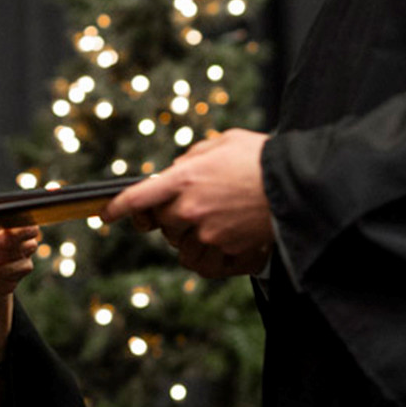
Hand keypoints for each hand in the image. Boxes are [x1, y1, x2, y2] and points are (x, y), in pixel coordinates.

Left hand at [104, 128, 273, 277]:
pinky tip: (219, 245)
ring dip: (189, 237)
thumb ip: (192, 158)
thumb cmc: (262, 157)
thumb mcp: (223, 143)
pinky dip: (207, 257)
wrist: (298, 183)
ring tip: (211, 223)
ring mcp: (209, 233)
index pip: (138, 197)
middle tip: (191, 206)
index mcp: (185, 178)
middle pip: (162, 223)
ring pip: (181, 246)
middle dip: (170, 217)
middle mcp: (191, 208)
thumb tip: (175, 171)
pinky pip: (204, 263)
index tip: (107, 214)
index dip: (119, 207)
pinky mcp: (228, 251)